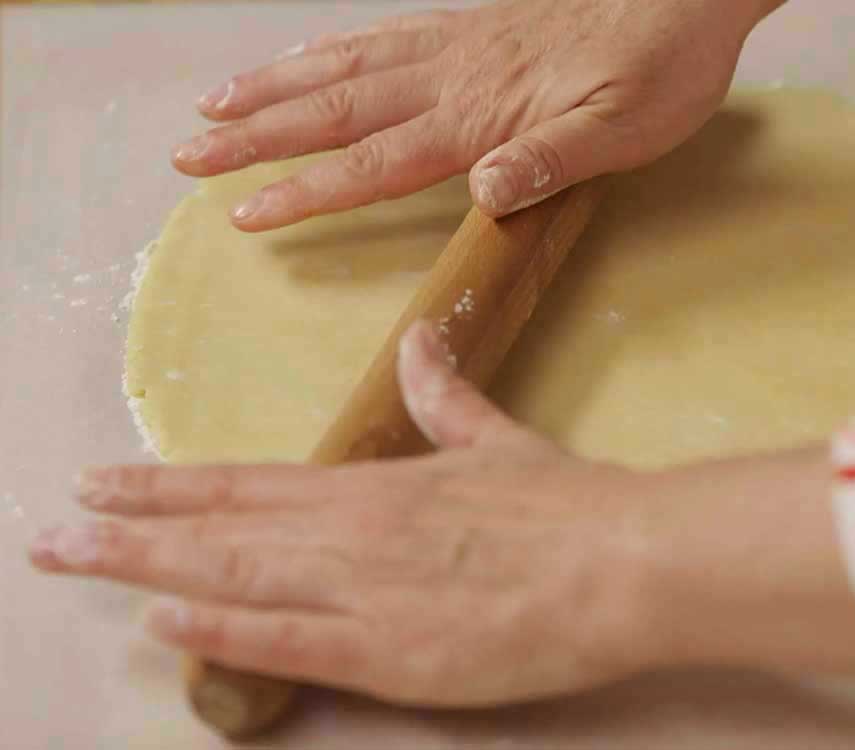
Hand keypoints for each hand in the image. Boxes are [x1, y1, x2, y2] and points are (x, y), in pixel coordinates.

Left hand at [30, 321, 665, 706]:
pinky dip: (221, 627)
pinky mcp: (392, 652)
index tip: (106, 479)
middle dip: (129, 526)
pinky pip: (289, 639)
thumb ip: (447, 396)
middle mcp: (352, 532)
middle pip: (220, 526)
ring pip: (234, 573)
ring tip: (71, 557)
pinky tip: (163, 617)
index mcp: (374, 486)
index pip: (248, 481)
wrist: (623, 561)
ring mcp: (364, 592)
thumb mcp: (499, 440)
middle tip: (50, 529)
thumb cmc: (564, 504)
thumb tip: (422, 340)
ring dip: (145, 564)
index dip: (171, 482)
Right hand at [172, 0, 778, 230]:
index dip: (304, 189)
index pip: (372, 161)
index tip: (245, 210)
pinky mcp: (468, 28)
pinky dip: (329, 49)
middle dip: (257, 136)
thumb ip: (550, 163)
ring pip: (344, 66)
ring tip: (218, 103)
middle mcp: (450, 78)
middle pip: (334, 110)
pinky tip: (305, 56)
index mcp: (477, 116)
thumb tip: (484, 191)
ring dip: (275, 87)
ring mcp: (454, 47)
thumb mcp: (620, 132)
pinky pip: (380, 35)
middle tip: (191, 154)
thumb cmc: (658, 71)